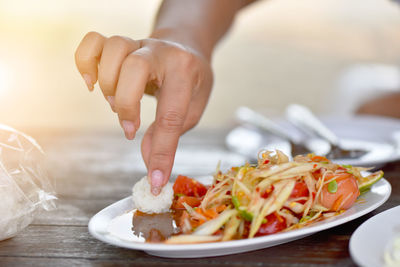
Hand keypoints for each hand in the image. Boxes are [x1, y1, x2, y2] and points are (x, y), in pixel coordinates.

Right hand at [75, 32, 212, 194]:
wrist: (186, 45)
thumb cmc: (192, 81)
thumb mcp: (193, 108)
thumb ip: (170, 134)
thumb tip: (148, 165)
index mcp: (184, 71)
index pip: (171, 115)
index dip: (162, 153)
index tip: (155, 181)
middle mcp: (160, 52)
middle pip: (133, 68)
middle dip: (127, 105)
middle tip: (130, 129)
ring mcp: (137, 44)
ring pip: (112, 50)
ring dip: (108, 83)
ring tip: (116, 103)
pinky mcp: (120, 44)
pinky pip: (92, 42)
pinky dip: (84, 62)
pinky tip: (92, 82)